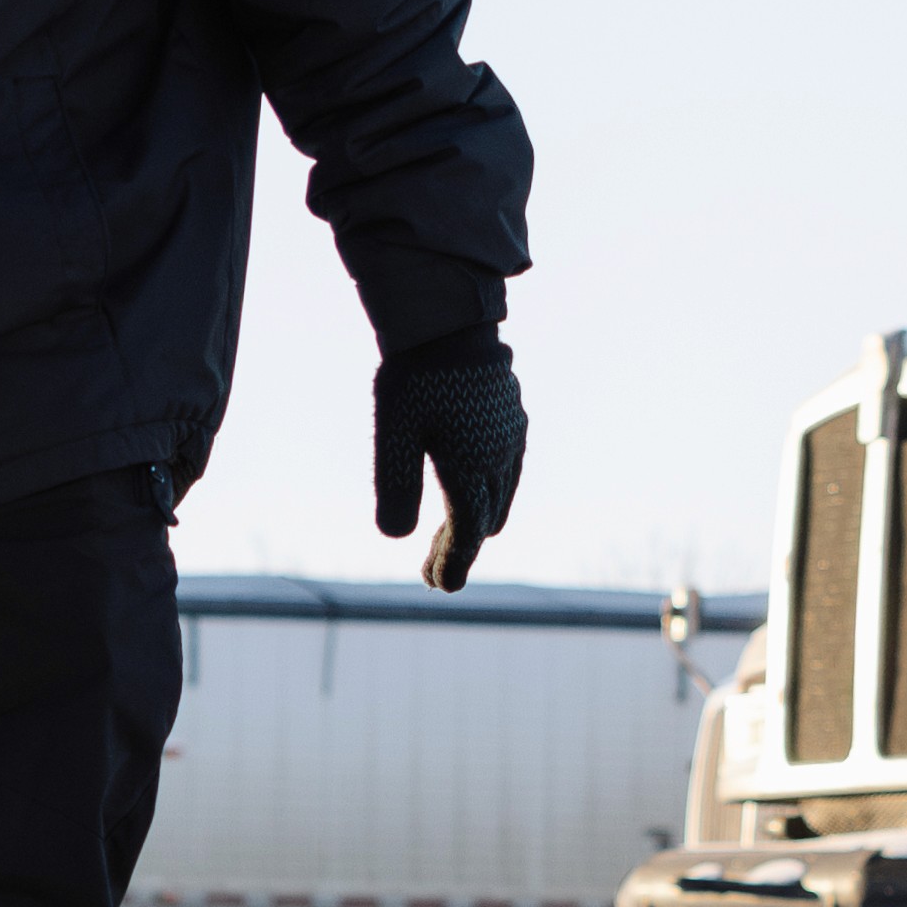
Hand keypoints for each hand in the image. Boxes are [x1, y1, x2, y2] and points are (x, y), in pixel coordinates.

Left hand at [372, 339, 528, 594]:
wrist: (449, 320)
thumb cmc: (415, 377)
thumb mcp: (394, 434)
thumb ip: (395, 487)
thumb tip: (395, 536)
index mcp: (471, 470)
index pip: (466, 533)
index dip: (453, 562)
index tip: (439, 586)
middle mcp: (499, 459)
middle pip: (483, 520)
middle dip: (459, 548)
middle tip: (434, 571)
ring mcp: (511, 437)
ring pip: (501, 496)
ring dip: (477, 522)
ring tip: (453, 538)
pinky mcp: (513, 418)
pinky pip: (509, 470)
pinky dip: (492, 492)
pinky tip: (479, 488)